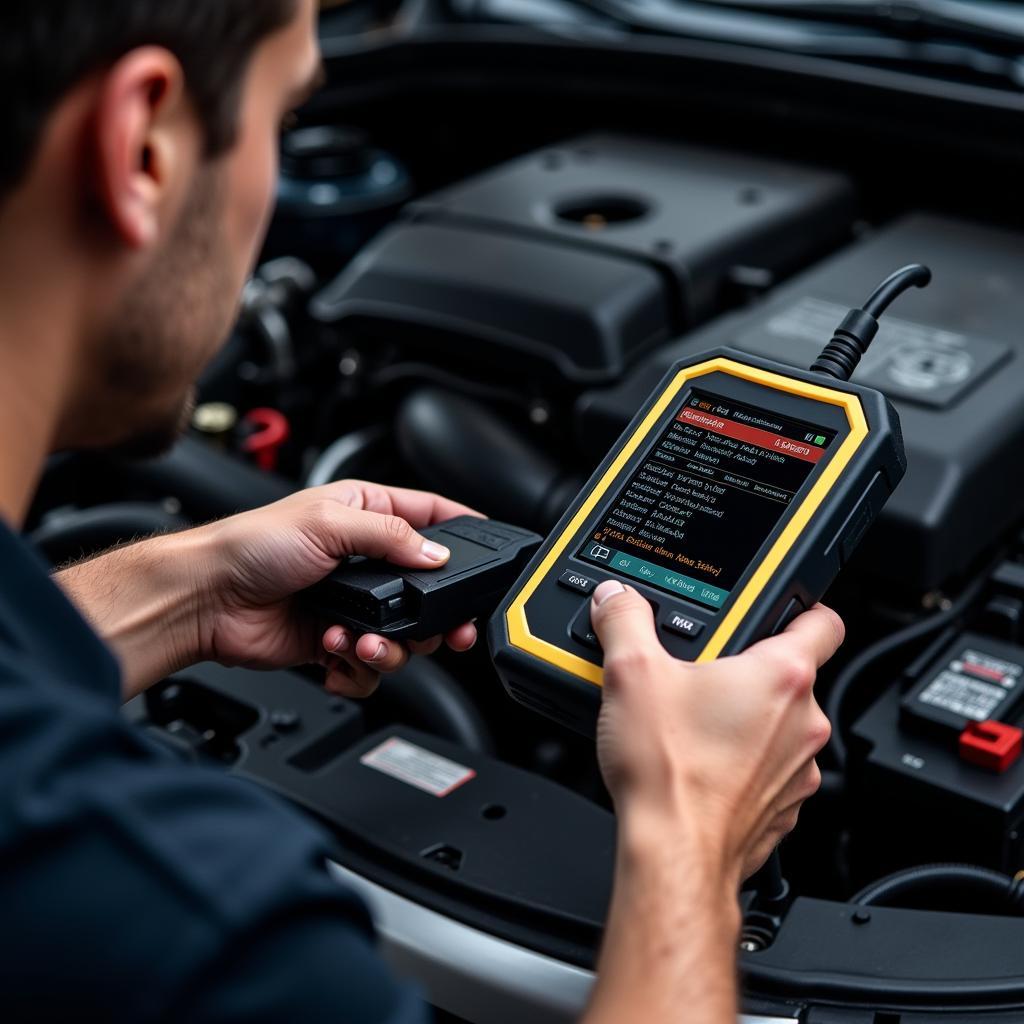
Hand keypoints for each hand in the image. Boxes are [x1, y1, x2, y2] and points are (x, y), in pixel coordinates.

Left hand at [196, 481, 479, 697]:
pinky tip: (333, 651)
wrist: (205, 600)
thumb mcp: (328, 523)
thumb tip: (436, 553)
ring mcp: (352, 603)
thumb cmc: (249, 546)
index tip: (489, 550)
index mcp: (365, 514)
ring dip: (389, 647)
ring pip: (404, 636)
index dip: (462, 530)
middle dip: (437, 616)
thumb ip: (391, 536)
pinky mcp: (334, 641)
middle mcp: (364, 559)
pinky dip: (356, 668)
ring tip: (360, 642)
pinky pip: (367, 665)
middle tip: (448, 631)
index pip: (430, 515)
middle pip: (428, 589)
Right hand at [590, 581, 840, 883]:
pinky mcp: (782, 807)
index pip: (823, 621)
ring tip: (690, 723)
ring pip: (778, 726)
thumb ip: (625, 621)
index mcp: (781, 675)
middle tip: (698, 675)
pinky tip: (698, 764)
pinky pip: (767, 770)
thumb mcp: (631, 672)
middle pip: (788, 675)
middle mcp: (803, 722)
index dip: (803, 606)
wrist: (673, 852)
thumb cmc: (669, 773)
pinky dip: (741, 763)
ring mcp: (797, 770)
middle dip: (745, 671)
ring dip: (744, 719)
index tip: (782, 607)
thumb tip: (618, 599)